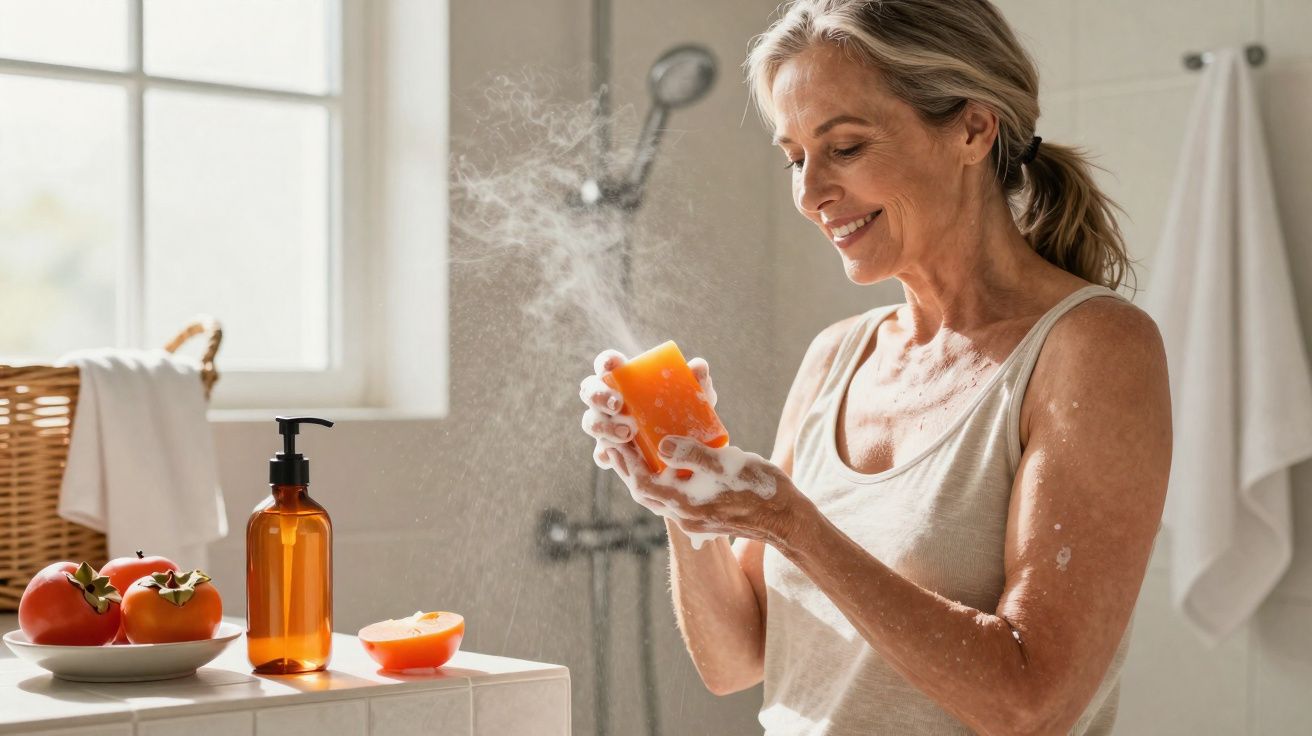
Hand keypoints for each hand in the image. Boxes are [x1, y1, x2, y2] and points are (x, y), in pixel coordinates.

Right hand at [578, 348, 716, 472]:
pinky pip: (600, 454)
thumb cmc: (685, 410)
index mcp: (624, 378)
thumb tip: (698, 366)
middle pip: (589, 390)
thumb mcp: (694, 396)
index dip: (606, 362)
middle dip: (598, 395)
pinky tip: (614, 458)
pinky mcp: (609, 451)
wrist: (688, 446)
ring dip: (604, 426)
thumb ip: (696, 382)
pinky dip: (605, 456)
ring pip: (590, 422)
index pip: (607, 363)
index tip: (614, 366)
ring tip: (627, 434)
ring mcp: (605, 425)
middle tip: (618, 404)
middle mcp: (608, 399)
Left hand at [603, 435, 808, 546]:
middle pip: (645, 493)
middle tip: (616, 446)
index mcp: (687, 505)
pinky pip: (673, 500)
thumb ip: (694, 455)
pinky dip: (662, 482)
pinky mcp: (704, 519)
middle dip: (629, 469)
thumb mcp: (728, 465)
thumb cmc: (761, 489)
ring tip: (635, 453)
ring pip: (658, 498)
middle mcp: (685, 517)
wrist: (787, 521)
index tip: (616, 442)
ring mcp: (695, 521)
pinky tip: (667, 467)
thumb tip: (662, 444)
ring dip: (644, 476)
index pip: (643, 484)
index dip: (627, 463)